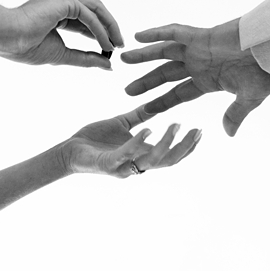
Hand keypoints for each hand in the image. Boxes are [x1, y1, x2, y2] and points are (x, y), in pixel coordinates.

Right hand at [0, 0, 123, 67]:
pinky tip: (105, 44)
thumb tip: (107, 64)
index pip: (84, 18)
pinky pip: (89, 15)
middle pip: (94, 10)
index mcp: (55, 9)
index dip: (99, 32)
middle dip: (109, 27)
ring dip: (109, 27)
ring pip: (95, 9)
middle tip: (119, 45)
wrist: (6, 38)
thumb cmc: (25, 46)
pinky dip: (100, 30)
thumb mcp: (62, 54)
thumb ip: (85, 57)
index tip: (109, 47)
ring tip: (116, 45)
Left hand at [62, 106, 201, 177]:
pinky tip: (148, 129)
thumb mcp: (122, 124)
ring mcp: (123, 166)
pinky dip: (139, 141)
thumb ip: (139, 116)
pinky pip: (127, 154)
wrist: (69, 150)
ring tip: (176, 125)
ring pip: (151, 160)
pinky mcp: (108, 163)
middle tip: (196, 131)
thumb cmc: (94, 140)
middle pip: (168, 162)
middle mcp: (135, 164)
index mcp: (141, 155)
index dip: (187, 147)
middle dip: (184, 148)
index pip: (170, 156)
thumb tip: (157, 104)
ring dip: (166, 143)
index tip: (200, 131)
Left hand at [121, 19, 269, 136]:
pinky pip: (175, 32)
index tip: (144, 110)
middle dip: (146, 81)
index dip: (161, 102)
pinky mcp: (202, 36)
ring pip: (164, 52)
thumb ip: (235, 115)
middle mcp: (199, 64)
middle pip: (165, 74)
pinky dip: (157, 33)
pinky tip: (139, 35)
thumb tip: (228, 134)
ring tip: (123, 59)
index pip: (178, 94)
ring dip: (144, 55)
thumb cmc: (266, 72)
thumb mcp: (249, 99)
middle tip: (126, 89)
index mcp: (208, 81)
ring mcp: (199, 49)